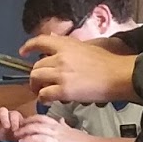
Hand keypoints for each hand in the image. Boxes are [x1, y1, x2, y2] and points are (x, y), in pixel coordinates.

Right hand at [0, 107, 26, 138]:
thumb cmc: (14, 139)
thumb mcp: (21, 137)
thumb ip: (23, 134)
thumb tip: (24, 134)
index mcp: (14, 117)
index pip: (14, 114)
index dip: (14, 121)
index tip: (14, 130)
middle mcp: (4, 115)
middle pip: (2, 110)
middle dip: (4, 118)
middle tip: (6, 127)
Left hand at [5, 114, 91, 141]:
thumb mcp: (72, 131)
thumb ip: (65, 126)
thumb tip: (61, 121)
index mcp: (59, 125)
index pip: (42, 118)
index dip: (31, 119)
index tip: (24, 124)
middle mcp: (56, 127)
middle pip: (37, 119)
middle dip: (25, 123)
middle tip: (16, 128)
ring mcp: (55, 134)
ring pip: (36, 127)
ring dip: (24, 130)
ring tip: (16, 135)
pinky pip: (39, 138)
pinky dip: (29, 138)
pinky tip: (23, 141)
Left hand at [21, 35, 137, 104]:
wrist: (118, 75)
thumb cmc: (108, 63)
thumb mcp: (87, 46)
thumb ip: (70, 47)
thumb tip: (56, 42)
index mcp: (66, 45)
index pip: (40, 41)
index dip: (29, 46)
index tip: (23, 51)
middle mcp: (60, 57)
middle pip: (36, 66)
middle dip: (35, 75)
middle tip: (39, 83)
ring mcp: (61, 73)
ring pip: (36, 79)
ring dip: (36, 87)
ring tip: (42, 92)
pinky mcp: (64, 90)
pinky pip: (44, 94)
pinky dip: (43, 98)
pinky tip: (48, 99)